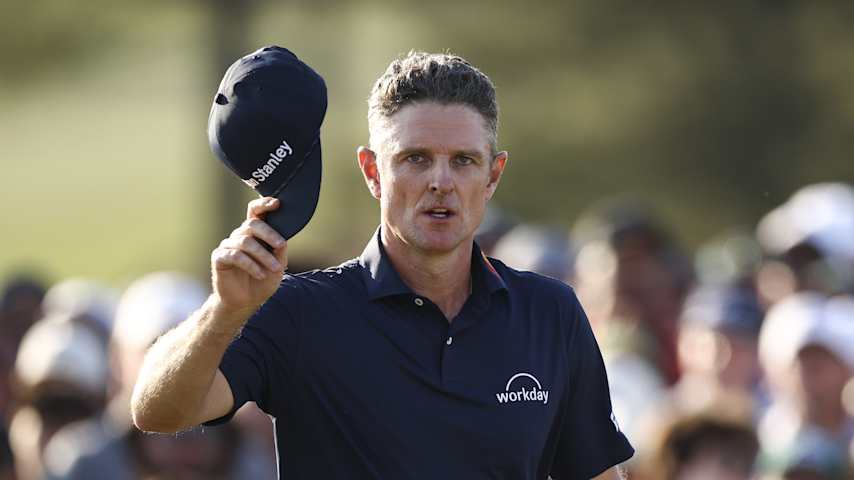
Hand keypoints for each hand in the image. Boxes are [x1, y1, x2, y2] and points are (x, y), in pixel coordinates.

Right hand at [210, 197, 287, 315]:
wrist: (246, 302)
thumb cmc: (262, 281)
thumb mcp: (277, 266)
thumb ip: (280, 252)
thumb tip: (283, 241)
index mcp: (254, 233)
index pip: (255, 211)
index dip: (264, 204)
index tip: (277, 203)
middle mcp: (240, 236)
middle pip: (252, 224)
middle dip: (269, 234)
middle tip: (281, 246)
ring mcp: (228, 246)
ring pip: (246, 242)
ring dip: (263, 255)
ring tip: (274, 269)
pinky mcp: (219, 258)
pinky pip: (235, 256)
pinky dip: (250, 265)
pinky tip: (259, 274)